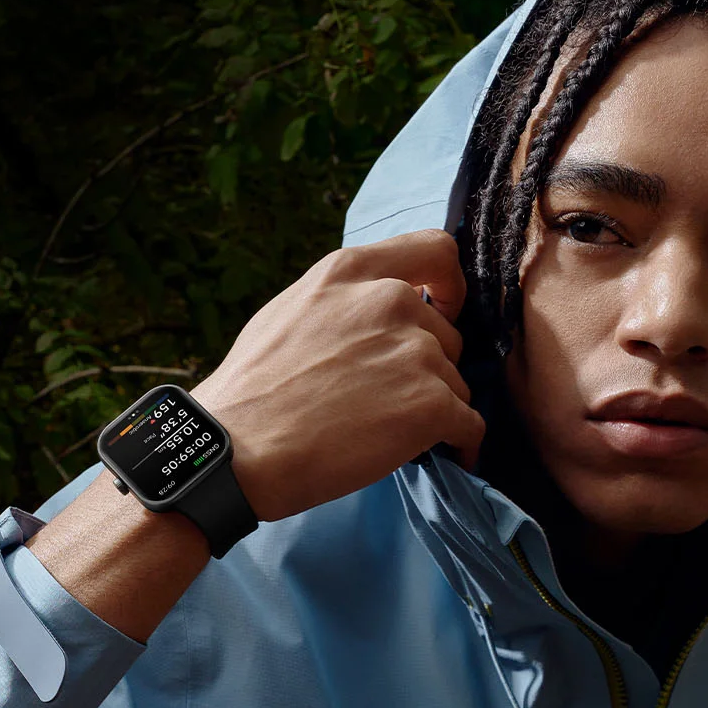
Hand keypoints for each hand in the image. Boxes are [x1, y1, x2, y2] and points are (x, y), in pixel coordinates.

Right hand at [190, 229, 484, 521]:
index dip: (450, 285)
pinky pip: (470, 425)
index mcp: (350, 273)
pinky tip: (446, 456)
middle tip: (388, 400)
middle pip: (447, 333)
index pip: (436, 250)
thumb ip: (341, 301)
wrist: (237, 451)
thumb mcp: (289, 312)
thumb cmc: (251, 392)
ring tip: (389, 434)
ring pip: (457, 382)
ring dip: (435, 408)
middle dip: (429, 367)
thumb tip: (371, 313)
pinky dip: (461, 443)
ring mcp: (414, 351)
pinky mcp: (430, 404)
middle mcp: (389, 301)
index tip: (442, 310)